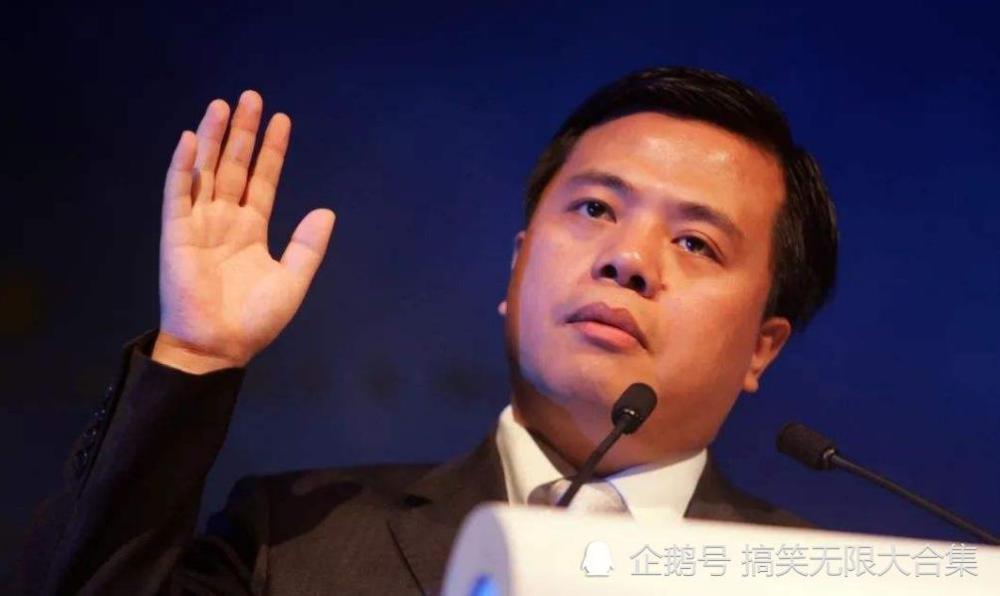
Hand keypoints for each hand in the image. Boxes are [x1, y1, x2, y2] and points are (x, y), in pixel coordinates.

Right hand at [152, 90, 334, 373]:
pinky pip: (178, 194)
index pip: (263, 180)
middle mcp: (225, 221)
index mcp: (252, 230)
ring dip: (214, 138)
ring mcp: (199, 224)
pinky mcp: (177, 234)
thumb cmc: (254, 321)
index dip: (272, 151)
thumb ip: (308, 246)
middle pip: (234, 166)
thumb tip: (326, 211)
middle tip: (252, 97)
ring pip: (207, 171)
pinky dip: (183, 167)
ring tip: (224, 105)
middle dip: (243, 132)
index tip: (282, 120)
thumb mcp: (292, 281)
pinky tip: (192, 139)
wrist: (218, 348)